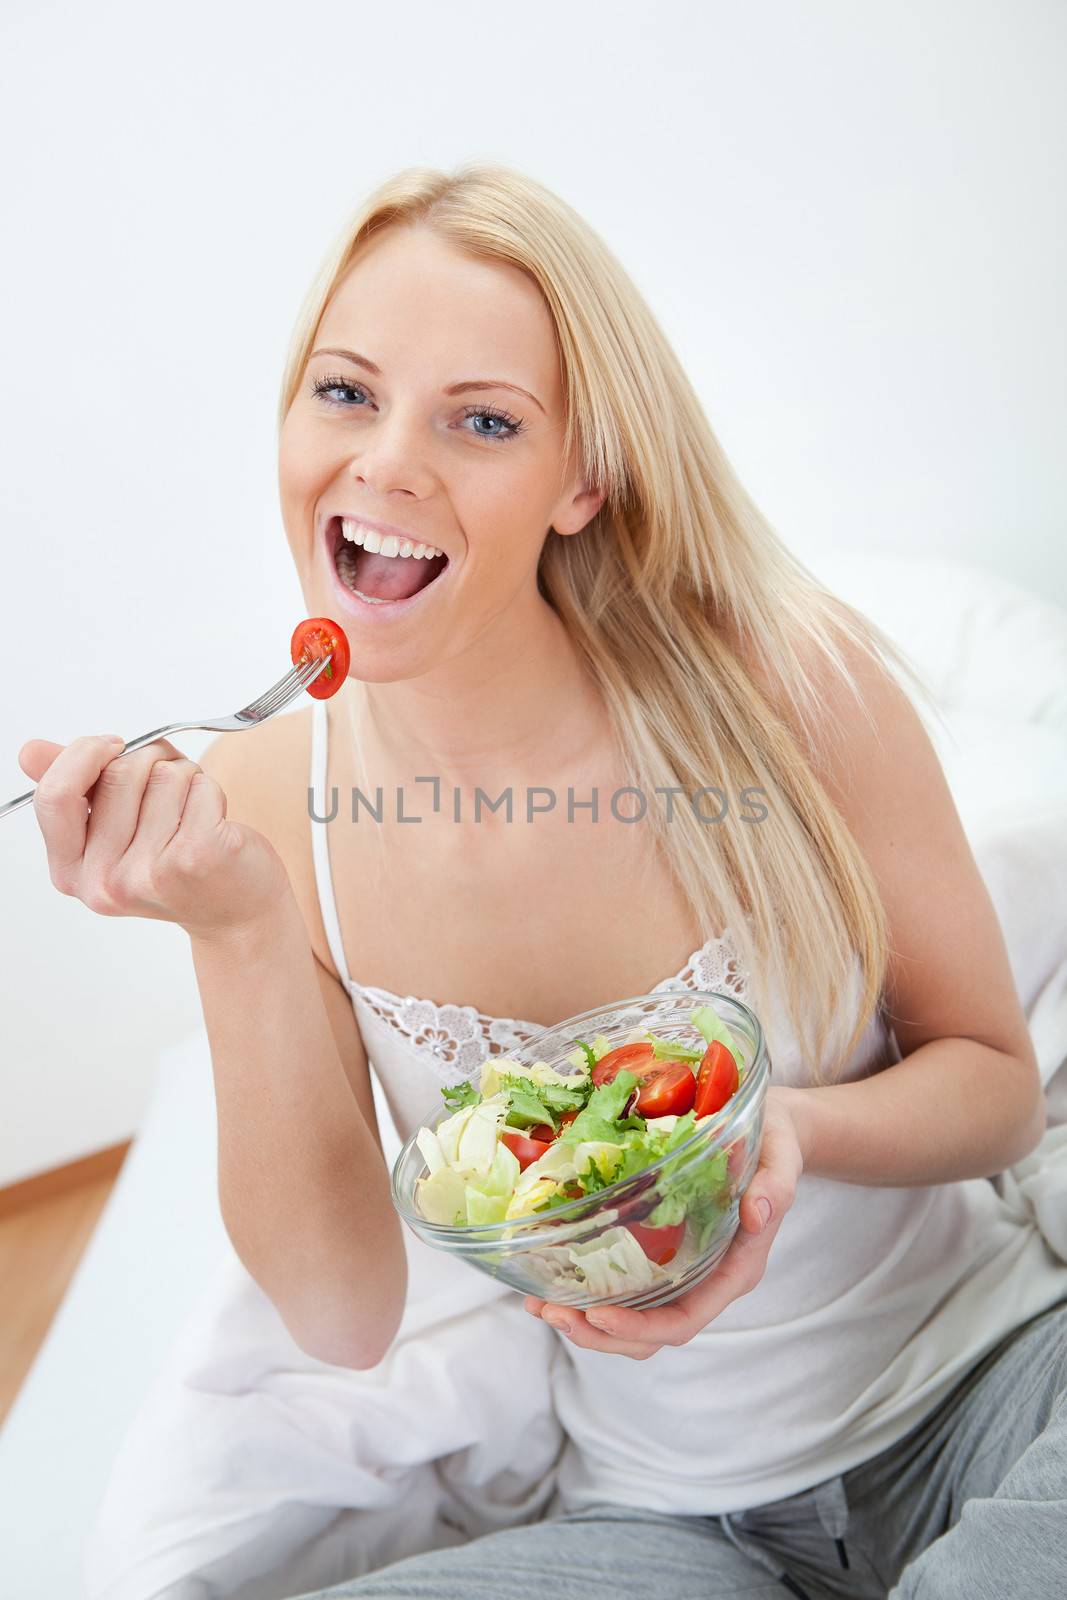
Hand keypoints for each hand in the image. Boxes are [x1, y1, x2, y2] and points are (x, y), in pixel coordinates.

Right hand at [19, 734, 291, 940]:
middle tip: (172, 790)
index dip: (85, 755)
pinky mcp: (195, 857)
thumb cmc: (178, 863)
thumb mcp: (117, 830)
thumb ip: (75, 789)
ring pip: (164, 774)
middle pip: (119, 772)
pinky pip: (199, 786)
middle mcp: (105, 881)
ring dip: (186, 777)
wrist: (238, 914)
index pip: (55, 796)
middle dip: (152, 762)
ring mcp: (150, 873)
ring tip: (192, 813)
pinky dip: (212, 791)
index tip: (115, 746)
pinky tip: (216, 823)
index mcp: (72, 872)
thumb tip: (30, 752)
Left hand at [524, 1085, 804, 1358]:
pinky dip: (588, 1293)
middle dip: (598, 1333)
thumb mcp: (783, 1156)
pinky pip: (627, 1288)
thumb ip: (775, 1186)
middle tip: (550, 1311)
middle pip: (650, 1335)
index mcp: (736, 1270)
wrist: (773, 1129)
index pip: (685, 1321)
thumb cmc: (777, 1142)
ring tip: (538, 1305)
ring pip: (634, 1320)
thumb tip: (757, 1212)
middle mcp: (707, 1281)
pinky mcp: (664, 1252)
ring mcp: (684, 1270)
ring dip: (585, 1322)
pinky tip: (551, 1278)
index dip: (640, 1327)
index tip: (596, 1314)